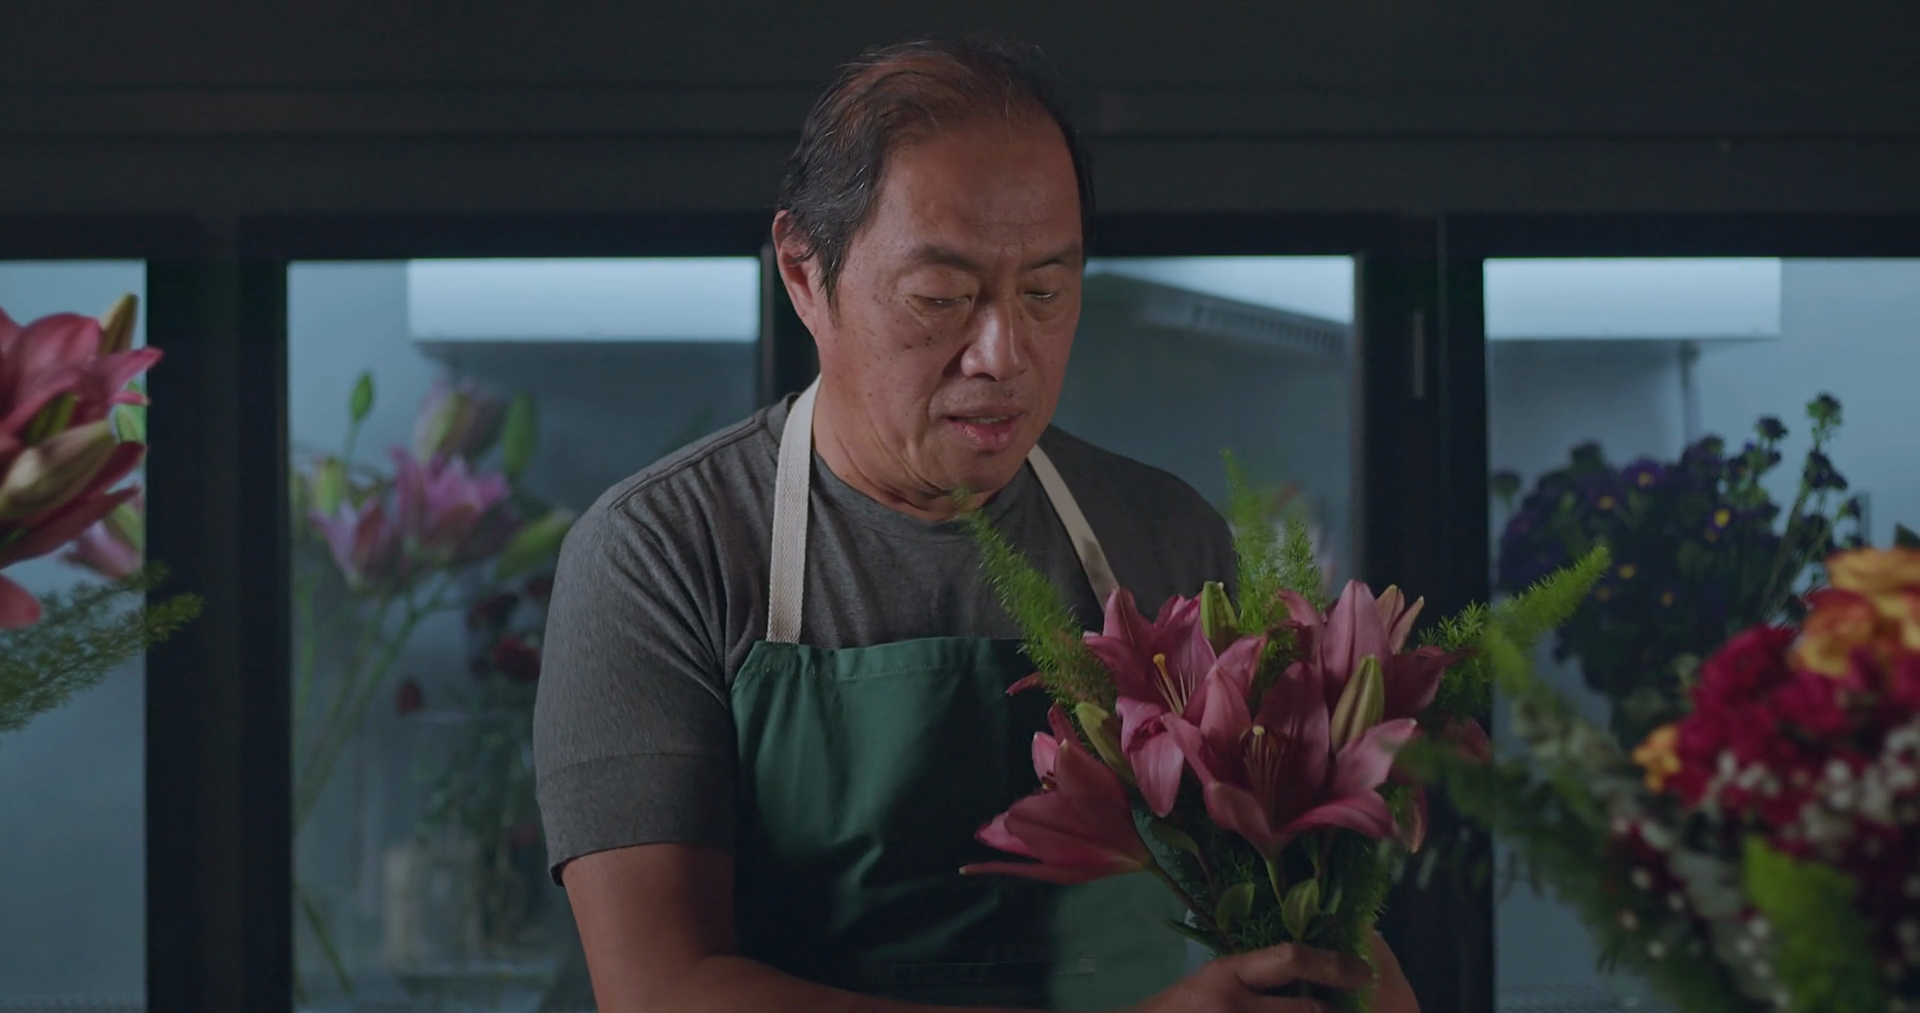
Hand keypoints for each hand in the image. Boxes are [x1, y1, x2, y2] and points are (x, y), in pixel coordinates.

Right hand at [1126, 942, 1374, 1012]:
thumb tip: (1309, 970)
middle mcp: (1234, 1006)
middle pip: (1307, 1011)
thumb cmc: (1179, 1008)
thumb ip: (1255, 976)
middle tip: (1350, 1009)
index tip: (1362, 971)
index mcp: (1227, 973)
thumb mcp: (1213, 979)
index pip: (1290, 959)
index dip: (1332, 964)